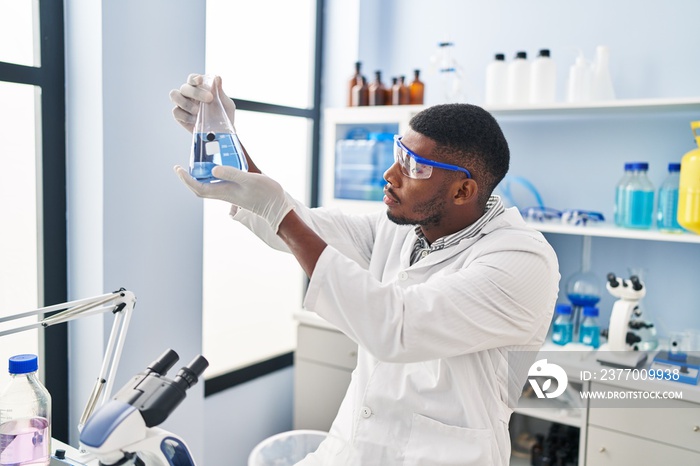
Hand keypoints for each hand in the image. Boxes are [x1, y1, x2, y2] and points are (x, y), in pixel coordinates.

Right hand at [169, 74, 235, 132]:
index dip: (194, 78)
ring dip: (185, 102)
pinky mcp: (180, 116)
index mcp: (199, 88)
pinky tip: (195, 120)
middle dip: (195, 92)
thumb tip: (217, 78)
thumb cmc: (223, 115)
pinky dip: (185, 116)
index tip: (200, 81)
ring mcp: (183, 105)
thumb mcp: (226, 104)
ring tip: (197, 111)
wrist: (221, 133)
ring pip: (174, 95)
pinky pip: (176, 112)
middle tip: (209, 99)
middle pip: (184, 87)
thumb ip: (220, 91)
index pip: (192, 79)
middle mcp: (189, 94)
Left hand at [174, 165, 292, 231]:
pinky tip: (216, 167)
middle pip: (200, 187)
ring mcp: (230, 193)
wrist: (277, 207)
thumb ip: (231, 173)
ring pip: (208, 186)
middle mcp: (224, 193)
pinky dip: (212, 175)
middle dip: (189, 178)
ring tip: (197, 164)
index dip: (186, 179)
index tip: (178, 168)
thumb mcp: (249, 180)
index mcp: (224, 192)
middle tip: (182, 167)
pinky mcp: (236, 191)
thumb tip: (213, 169)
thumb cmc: (265, 194)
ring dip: (199, 177)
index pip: (198, 187)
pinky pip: (219, 184)